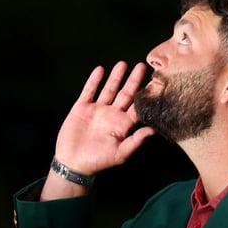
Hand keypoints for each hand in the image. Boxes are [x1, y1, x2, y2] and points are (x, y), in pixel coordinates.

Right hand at [45, 62, 154, 198]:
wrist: (73, 163)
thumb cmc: (98, 162)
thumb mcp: (120, 154)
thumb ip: (136, 141)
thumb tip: (153, 131)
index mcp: (122, 125)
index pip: (137, 107)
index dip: (145, 95)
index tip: (154, 82)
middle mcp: (112, 115)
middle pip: (125, 94)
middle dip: (133, 80)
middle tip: (141, 66)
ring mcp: (97, 110)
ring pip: (109, 89)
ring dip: (115, 77)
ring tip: (123, 64)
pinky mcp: (82, 108)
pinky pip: (89, 91)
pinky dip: (94, 81)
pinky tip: (100, 70)